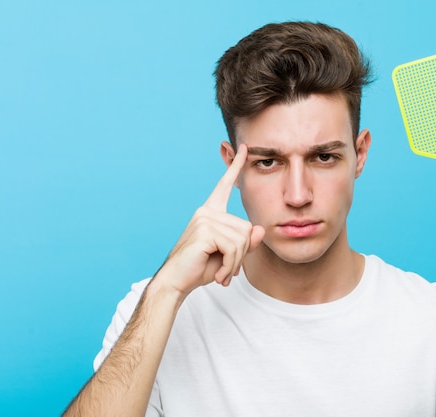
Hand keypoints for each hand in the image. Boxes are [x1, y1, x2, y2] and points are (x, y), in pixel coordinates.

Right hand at [154, 144, 264, 294]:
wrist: (177, 283)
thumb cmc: (201, 268)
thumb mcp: (230, 255)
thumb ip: (245, 242)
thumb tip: (258, 229)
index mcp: (211, 212)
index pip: (224, 186)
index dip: (235, 167)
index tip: (243, 147)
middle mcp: (206, 211)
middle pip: (246, 228)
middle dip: (241, 254)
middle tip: (226, 269)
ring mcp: (204, 219)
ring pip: (242, 239)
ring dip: (235, 262)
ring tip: (222, 273)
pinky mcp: (204, 230)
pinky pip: (233, 247)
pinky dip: (230, 265)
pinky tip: (218, 274)